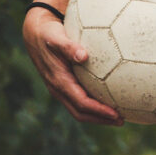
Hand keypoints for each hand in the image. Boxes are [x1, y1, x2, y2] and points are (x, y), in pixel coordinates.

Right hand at [23, 6, 119, 124]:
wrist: (34, 34)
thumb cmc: (48, 34)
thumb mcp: (57, 38)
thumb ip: (69, 47)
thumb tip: (84, 56)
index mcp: (59, 81)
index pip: (81, 103)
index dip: (99, 111)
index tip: (116, 114)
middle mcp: (58, 89)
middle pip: (81, 113)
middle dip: (100, 119)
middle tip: (121, 120)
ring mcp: (59, 90)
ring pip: (79, 110)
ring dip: (97, 116)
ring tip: (117, 116)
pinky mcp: (63, 86)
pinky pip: (78, 101)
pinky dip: (93, 106)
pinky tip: (107, 99)